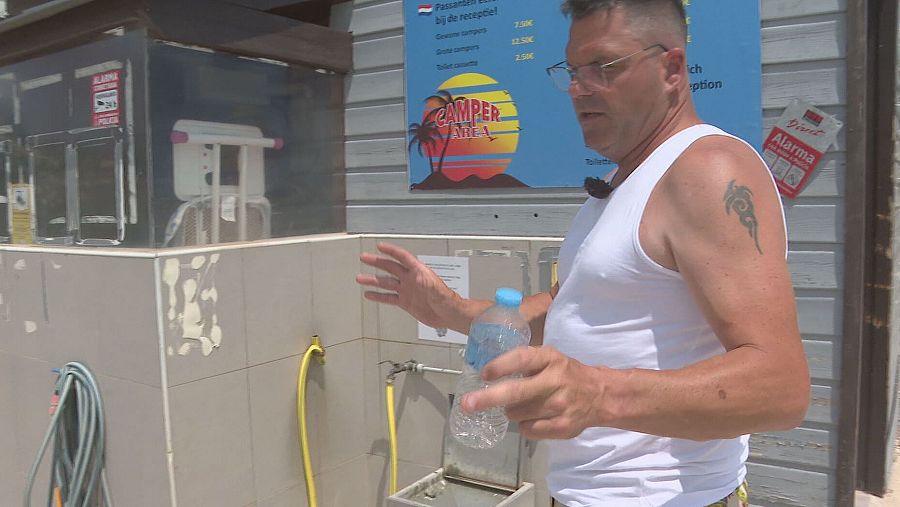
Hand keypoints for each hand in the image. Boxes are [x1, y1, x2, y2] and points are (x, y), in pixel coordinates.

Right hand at [356, 242, 461, 328]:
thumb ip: (427, 283)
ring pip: (386, 283)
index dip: (392, 251)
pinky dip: (378, 296)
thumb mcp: (438, 290)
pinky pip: (389, 297)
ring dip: (373, 280)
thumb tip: (418, 278)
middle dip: (377, 262)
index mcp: (419, 272)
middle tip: (364, 257)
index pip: (403, 257)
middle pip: (391, 267)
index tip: (380, 246)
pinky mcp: (405, 302)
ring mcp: (407, 290)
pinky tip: (369, 294)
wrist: (448, 315)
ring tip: (360, 278)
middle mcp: (411, 279)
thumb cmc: (447, 300)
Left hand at [461, 346, 611, 439]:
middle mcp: (556, 381)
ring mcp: (560, 406)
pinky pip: (528, 429)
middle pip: (517, 392)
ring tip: (521, 404)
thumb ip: (524, 362)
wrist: (600, 395)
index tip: (483, 374)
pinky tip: (532, 417)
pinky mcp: (563, 427)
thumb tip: (486, 374)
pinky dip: (524, 424)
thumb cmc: (565, 373)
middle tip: (467, 404)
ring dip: (510, 411)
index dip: (501, 366)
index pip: (522, 359)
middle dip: (488, 398)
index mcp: (550, 359)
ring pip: (518, 413)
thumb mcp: (549, 358)